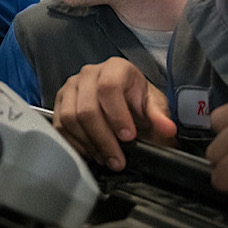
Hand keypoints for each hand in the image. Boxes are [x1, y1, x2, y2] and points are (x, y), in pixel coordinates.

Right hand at [53, 57, 176, 170]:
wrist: (124, 103)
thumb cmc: (137, 101)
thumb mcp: (153, 106)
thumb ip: (159, 116)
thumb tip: (167, 128)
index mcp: (115, 68)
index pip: (108, 88)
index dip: (117, 116)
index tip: (128, 136)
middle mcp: (89, 73)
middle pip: (87, 108)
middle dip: (103, 139)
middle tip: (117, 159)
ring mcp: (71, 87)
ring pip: (70, 118)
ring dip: (89, 144)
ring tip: (105, 157)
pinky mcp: (60, 102)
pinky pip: (60, 126)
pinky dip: (75, 143)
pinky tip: (90, 151)